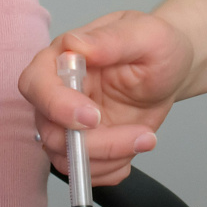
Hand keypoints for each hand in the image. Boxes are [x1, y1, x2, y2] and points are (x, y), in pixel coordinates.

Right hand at [18, 10, 191, 184]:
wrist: (171, 70)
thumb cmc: (157, 46)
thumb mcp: (147, 35)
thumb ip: (111, 39)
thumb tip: (76, 46)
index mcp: (61, 59)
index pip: (35, 85)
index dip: (57, 106)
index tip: (93, 116)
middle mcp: (58, 93)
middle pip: (49, 131)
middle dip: (94, 143)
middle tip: (139, 135)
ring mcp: (68, 123)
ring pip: (66, 158)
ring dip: (109, 158)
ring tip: (146, 138)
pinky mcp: (84, 145)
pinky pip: (85, 171)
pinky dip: (112, 169)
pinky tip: (135, 146)